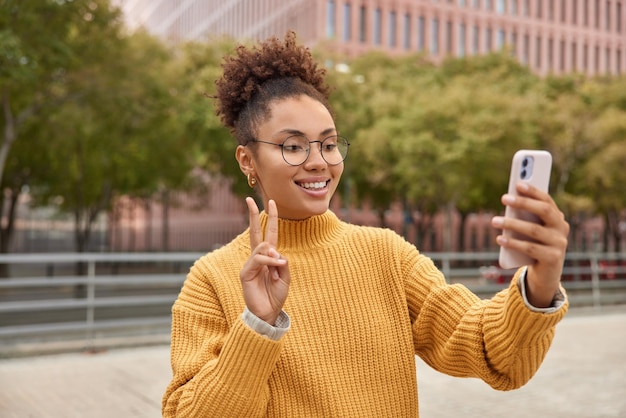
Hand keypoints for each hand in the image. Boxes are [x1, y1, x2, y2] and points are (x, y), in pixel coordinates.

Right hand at [240, 197, 289, 324]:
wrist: (268, 313)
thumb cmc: (276, 295)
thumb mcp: (286, 276)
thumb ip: (282, 262)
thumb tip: (274, 251)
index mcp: (268, 257)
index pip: (268, 234)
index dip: (270, 218)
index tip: (272, 203)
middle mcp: (257, 258)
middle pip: (255, 232)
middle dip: (252, 215)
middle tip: (249, 199)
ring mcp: (250, 264)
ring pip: (261, 248)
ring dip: (273, 255)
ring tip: (279, 267)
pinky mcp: (245, 273)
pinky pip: (258, 260)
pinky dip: (268, 261)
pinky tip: (274, 267)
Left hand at [492, 183, 568, 307]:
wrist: (545, 274)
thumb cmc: (534, 245)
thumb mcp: (530, 230)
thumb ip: (524, 217)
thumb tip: (509, 201)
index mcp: (557, 218)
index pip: (547, 200)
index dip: (533, 191)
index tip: (518, 183)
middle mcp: (562, 228)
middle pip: (544, 211)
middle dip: (524, 203)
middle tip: (504, 198)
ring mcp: (559, 244)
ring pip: (534, 230)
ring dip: (512, 224)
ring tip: (494, 220)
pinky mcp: (553, 258)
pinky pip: (530, 248)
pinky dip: (513, 243)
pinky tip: (500, 239)